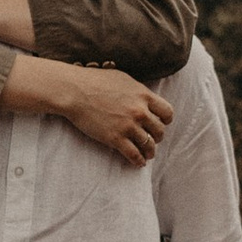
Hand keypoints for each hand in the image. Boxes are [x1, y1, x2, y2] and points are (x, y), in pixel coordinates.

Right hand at [59, 69, 173, 166]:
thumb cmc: (95, 81)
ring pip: (148, 145)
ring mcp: (128, 126)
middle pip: (159, 130)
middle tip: (152, 139)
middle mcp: (140, 111)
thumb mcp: (123, 79)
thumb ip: (137, 90)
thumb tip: (145, 97)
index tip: (161, 123)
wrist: (75, 91)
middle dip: (157, 136)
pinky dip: (138, 161)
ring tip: (148, 154)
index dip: (165, 120)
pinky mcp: (115, 138)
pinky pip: (134, 155)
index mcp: (143, 95)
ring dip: (149, 151)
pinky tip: (138, 163)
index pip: (167, 112)